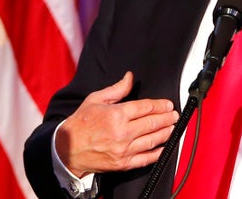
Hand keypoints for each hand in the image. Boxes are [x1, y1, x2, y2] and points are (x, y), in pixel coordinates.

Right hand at [55, 71, 178, 177]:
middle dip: (167, 118)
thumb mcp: (96, 99)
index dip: (160, 105)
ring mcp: (124, 149)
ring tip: (173, 127)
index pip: (146, 108)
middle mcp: (122, 132)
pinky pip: (146, 159)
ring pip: (152, 140)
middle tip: (175, 115)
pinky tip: (164, 148)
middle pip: (152, 123)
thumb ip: (117, 89)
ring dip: (166, 133)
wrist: (67, 150)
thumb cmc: (81, 123)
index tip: (168, 105)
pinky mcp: (123, 163)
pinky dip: (157, 153)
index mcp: (116, 115)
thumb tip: (130, 77)